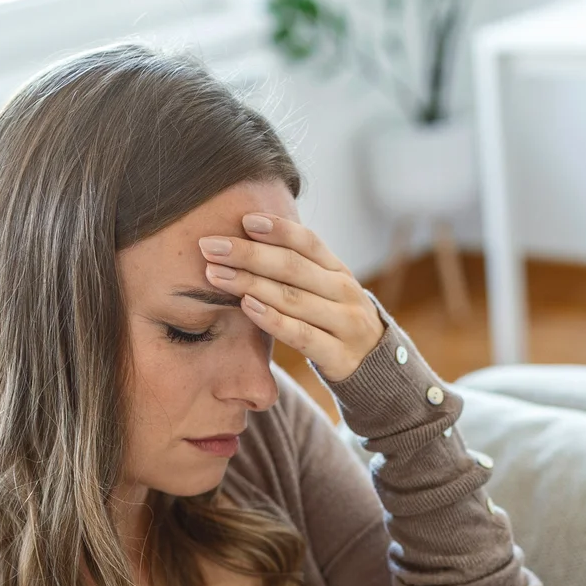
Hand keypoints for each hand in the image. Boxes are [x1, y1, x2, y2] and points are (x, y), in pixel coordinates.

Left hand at [199, 214, 385, 380]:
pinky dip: (272, 319)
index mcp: (338, 270)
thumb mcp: (326, 289)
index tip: (244, 219)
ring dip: (250, 283)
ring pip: (292, 298)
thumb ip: (298, 267)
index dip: (277, 229)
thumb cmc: (334, 320)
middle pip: (293, 267)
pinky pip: (300, 335)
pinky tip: (246, 306)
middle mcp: (344, 292)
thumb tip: (247, 234)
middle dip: (248, 254)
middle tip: (210, 246)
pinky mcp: (337, 355)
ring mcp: (343, 323)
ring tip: (216, 273)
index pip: (308, 242)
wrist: (374, 366)